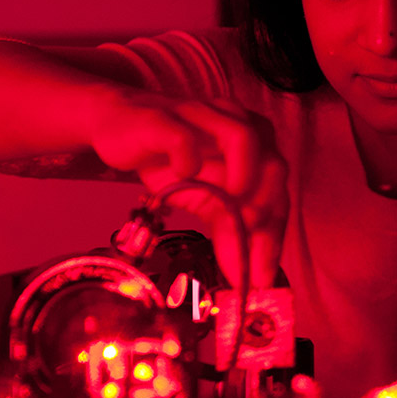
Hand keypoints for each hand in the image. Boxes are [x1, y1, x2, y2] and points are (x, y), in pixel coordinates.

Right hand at [88, 90, 287, 289]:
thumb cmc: (172, 162)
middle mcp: (240, 126)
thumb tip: (248, 280)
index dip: (273, 237)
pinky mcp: (165, 119)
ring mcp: (204, 118)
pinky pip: (183, 136)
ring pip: (242, 137)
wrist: (118, 125)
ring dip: (244, 175)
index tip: (261, 278)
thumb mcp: (205, 201)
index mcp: (258, 147)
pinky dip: (188, 156)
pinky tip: (185, 174)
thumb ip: (230, 234)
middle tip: (248, 245)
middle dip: (265, 211)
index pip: (278, 195)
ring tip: (233, 206)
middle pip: (273, 166)